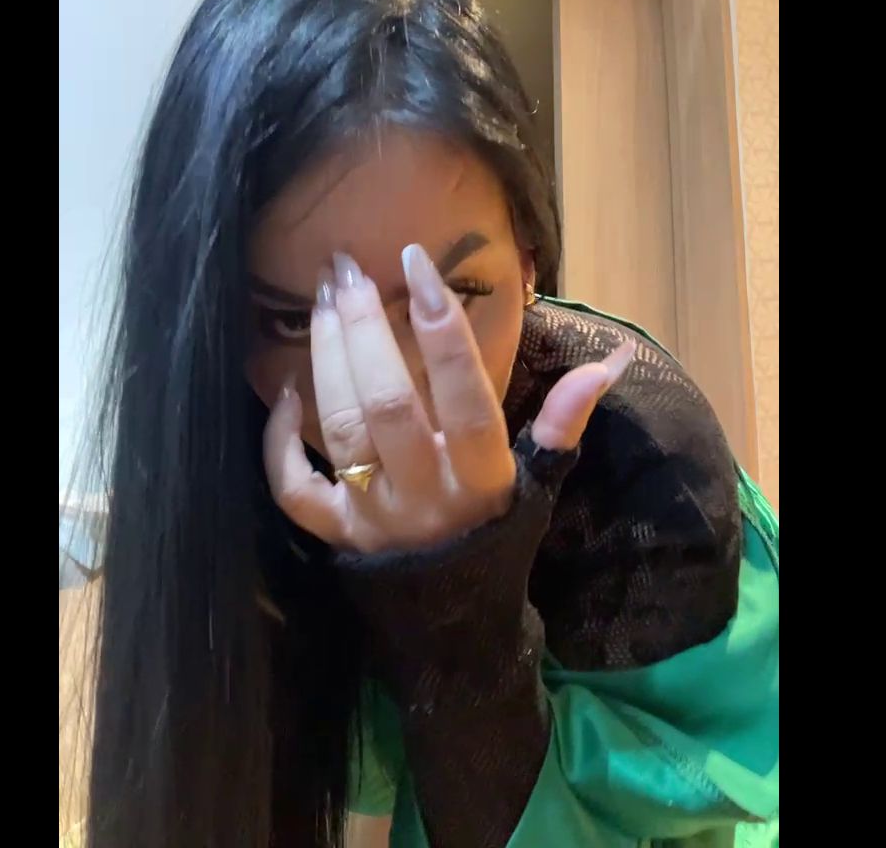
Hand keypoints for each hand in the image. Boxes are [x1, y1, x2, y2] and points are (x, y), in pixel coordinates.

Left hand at [263, 245, 634, 553]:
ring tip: (323, 300)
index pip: (465, 396)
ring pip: (341, 431)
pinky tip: (282, 393)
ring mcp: (376, 519)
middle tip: (346, 269)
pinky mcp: (336, 536)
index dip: (441, 328)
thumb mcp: (539, 487)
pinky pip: (294, 489)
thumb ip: (563, 424)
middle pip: (388, 405)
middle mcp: (427, 496)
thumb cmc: (498, 540)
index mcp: (484, 480)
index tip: (415, 262)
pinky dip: (278, 442)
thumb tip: (607, 363)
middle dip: (365, 329)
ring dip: (327, 359)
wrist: (455, 623)